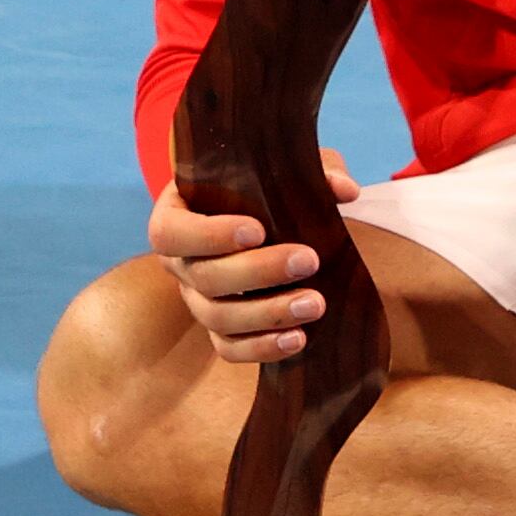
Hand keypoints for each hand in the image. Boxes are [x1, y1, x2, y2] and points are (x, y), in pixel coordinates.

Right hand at [151, 151, 363, 364]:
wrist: (266, 219)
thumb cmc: (264, 187)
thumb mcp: (286, 167)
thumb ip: (314, 170)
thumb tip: (345, 190)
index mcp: (176, 215)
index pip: (170, 232)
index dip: (208, 235)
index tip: (256, 229)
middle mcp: (180, 262)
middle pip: (202, 277)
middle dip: (256, 272)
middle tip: (308, 260)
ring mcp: (196, 299)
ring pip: (217, 317)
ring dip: (267, 314)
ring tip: (315, 304)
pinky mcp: (219, 328)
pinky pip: (229, 348)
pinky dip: (262, 348)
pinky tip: (298, 339)